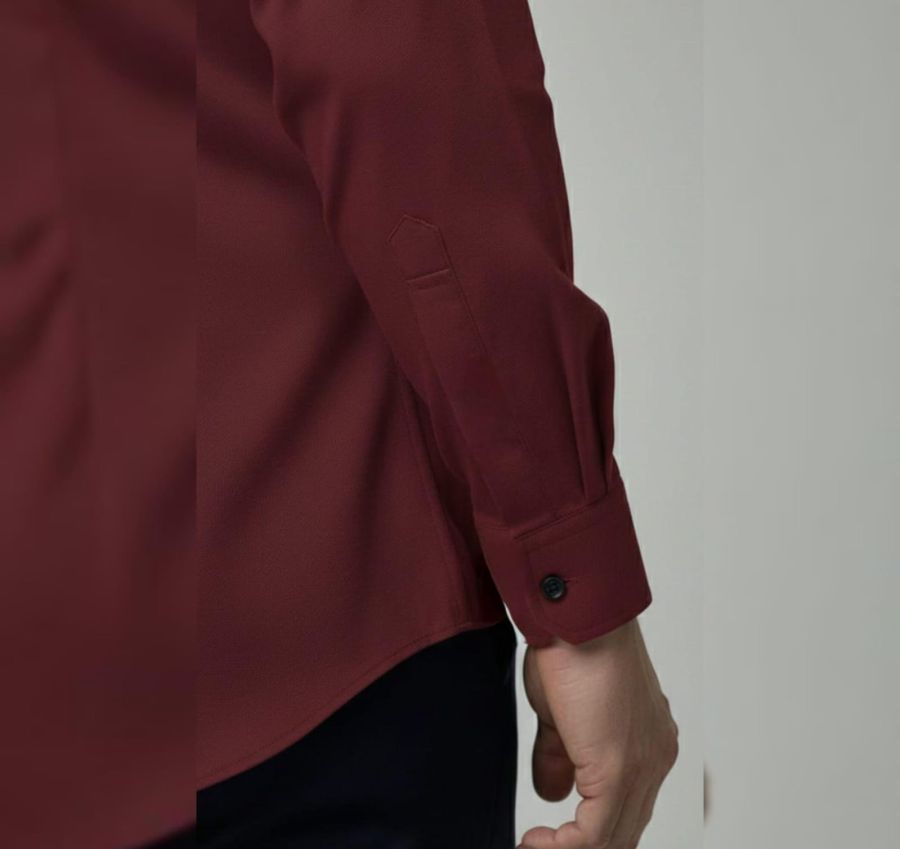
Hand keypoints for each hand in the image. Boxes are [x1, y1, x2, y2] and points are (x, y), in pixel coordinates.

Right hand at [520, 619, 677, 848]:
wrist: (573, 613)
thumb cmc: (569, 645)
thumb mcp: (560, 713)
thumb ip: (560, 756)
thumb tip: (552, 794)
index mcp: (649, 741)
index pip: (627, 808)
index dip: (587, 830)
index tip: (548, 835)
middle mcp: (656, 756)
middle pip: (625, 831)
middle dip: (580, 846)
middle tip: (537, 844)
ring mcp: (643, 765)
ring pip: (614, 839)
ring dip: (568, 848)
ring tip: (532, 845)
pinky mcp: (617, 770)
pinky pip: (595, 836)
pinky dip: (562, 847)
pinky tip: (533, 840)